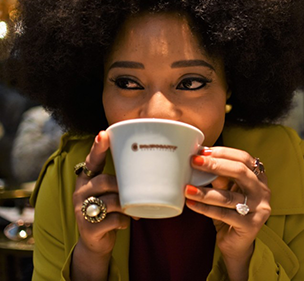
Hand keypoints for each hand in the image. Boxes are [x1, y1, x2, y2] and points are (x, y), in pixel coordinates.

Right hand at [71, 131, 128, 279]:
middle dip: (122, 186)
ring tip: (134, 210)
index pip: (92, 161)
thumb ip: (120, 180)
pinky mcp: (88, 229)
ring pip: (110, 201)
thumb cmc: (109, 211)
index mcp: (86, 180)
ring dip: (126, 206)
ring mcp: (81, 211)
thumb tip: (149, 163)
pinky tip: (125, 222)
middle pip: (103, 181)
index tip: (103, 134)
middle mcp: (80, 193)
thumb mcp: (110, 193)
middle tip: (135, 191)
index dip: (97, 147)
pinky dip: (124, 221)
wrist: (96, 243)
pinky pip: (112, 220)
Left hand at [185, 147, 270, 280]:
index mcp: (259, 177)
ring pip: (228, 196)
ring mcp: (259, 208)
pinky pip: (224, 214)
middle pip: (240, 172)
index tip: (202, 152)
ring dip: (205, 191)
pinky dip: (205, 208)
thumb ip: (219, 178)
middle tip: (194, 162)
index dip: (223, 153)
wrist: (237, 245)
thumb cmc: (230, 213)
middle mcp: (263, 191)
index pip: (243, 158)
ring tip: (187, 188)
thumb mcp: (226, 191)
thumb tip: (201, 160)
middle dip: (214, 165)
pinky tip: (192, 203)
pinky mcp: (251, 225)